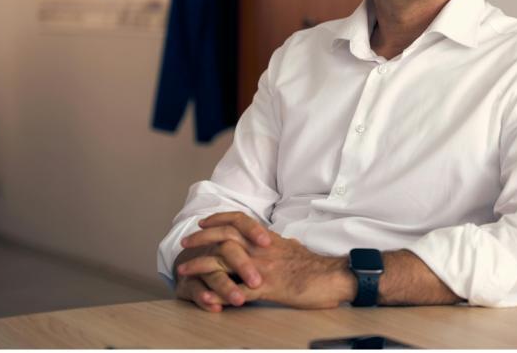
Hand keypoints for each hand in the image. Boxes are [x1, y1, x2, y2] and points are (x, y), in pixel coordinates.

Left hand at [179, 215, 355, 309]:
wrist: (332, 277)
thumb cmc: (316, 266)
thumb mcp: (294, 248)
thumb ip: (279, 245)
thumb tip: (273, 242)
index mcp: (268, 240)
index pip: (239, 221)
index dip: (218, 219)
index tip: (203, 222)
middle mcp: (262, 250)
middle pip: (224, 238)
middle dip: (201, 239)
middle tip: (185, 242)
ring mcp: (262, 268)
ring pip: (224, 262)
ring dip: (200, 265)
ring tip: (184, 270)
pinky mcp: (267, 289)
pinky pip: (237, 291)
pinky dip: (219, 294)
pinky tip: (205, 297)